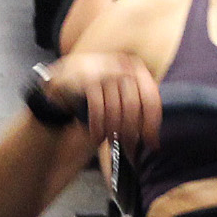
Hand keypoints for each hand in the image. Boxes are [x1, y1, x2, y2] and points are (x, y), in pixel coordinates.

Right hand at [44, 52, 160, 145]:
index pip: (151, 99)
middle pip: (133, 107)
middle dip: (131, 132)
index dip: (152, 125)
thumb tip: (150, 133)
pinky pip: (97, 109)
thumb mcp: (120, 85)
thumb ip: (136, 101)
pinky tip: (97, 138)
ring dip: (113, 132)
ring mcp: (105, 71)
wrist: (64, 72)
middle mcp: (124, 67)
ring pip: (115, 110)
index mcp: (136, 68)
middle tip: (129, 149)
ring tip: (111, 144)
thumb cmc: (98, 84)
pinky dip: (98, 127)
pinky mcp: (87, 80)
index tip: (151, 143)